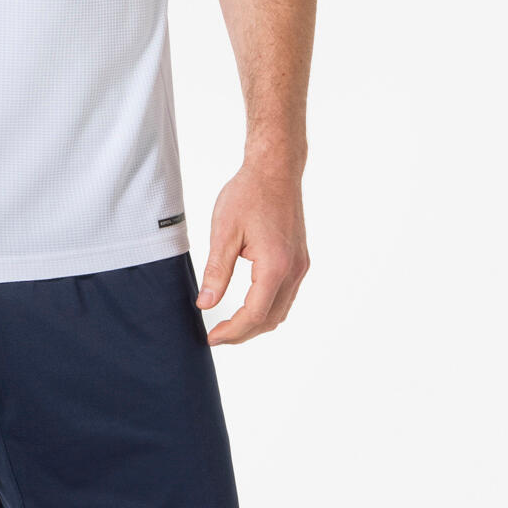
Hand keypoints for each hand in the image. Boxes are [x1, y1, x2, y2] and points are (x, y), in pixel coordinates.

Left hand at [194, 157, 308, 345]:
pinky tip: (249, 306)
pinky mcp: (300, 260)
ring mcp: (301, 265)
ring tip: (230, 326)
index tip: (211, 338)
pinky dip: (268, 308)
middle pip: (270, 319)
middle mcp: (294, 269)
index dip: (232, 331)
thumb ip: (216, 272)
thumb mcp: (224, 232)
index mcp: (275, 265)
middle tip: (217, 336)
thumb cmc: (249, 194)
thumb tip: (206, 304)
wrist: (276, 170)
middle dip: (243, 333)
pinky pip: (286, 295)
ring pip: (281, 310)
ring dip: (257, 323)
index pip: (254, 314)